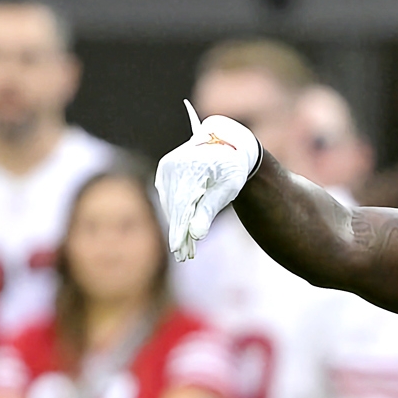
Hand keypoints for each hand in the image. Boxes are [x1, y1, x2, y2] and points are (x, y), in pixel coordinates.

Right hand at [155, 100, 260, 260]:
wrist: (227, 141)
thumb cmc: (232, 167)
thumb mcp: (227, 189)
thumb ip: (209, 211)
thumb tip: (196, 235)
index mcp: (189, 170)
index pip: (181, 208)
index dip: (180, 232)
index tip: (181, 252)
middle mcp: (172, 167)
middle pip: (173, 208)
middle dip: (179, 233)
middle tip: (184, 256)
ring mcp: (166, 168)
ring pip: (170, 204)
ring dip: (176, 225)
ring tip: (185, 248)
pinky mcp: (165, 171)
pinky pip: (169, 197)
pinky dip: (175, 213)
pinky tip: (182, 229)